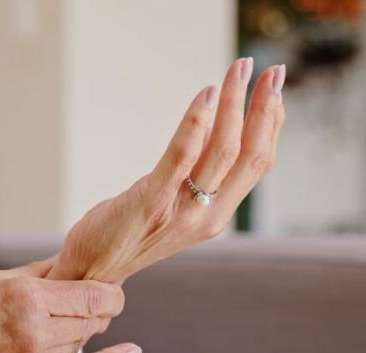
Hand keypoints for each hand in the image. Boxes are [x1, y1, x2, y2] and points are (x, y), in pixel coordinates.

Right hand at [0, 260, 140, 352]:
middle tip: (87, 295)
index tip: (110, 284)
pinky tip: (129, 352)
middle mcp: (37, 332)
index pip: (95, 295)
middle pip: (95, 318)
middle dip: (98, 305)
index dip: (110, 289)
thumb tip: (73, 262)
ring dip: (83, 327)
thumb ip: (41, 273)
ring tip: (64, 317)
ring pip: (86, 340)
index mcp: (27, 298)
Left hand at [47, 59, 285, 283]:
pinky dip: (196, 124)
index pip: (258, 164)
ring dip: (233, 104)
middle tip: (271, 69)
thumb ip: (194, 171)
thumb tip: (214, 122)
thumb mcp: (171, 202)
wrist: (90, 269)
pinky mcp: (151, 203)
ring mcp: (182, 212)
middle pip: (250, 154)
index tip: (274, 88)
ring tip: (238, 70)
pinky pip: (181, 159)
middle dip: (264, 108)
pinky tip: (205, 95)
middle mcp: (208, 216)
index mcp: (216, 215)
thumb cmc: (129, 231)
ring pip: (223, 150)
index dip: (272, 124)